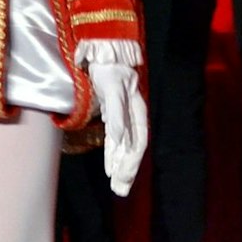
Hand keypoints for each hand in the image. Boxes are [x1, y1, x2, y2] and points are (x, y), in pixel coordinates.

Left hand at [91, 61, 147, 196]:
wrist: (104, 51)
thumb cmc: (109, 69)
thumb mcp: (113, 89)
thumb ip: (117, 115)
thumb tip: (119, 141)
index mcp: (138, 110)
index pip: (138, 142)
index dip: (130, 160)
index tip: (122, 176)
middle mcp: (132, 116)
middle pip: (132, 148)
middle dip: (126, 169)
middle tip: (120, 189)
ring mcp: (123, 115)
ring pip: (123, 146)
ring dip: (119, 165)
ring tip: (116, 184)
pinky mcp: (113, 113)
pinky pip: (114, 138)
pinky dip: (112, 153)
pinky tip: (110, 166)